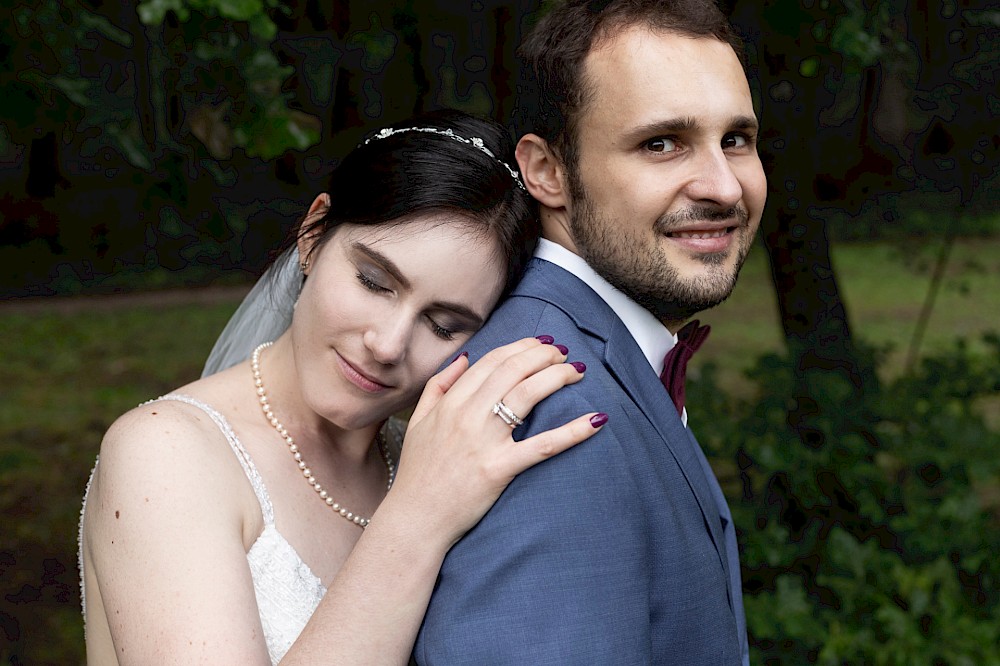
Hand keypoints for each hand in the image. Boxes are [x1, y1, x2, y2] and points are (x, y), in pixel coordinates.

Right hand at [387, 337, 605, 546]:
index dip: (521, 347)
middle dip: (543, 355)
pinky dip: (573, 431)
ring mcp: (484, 442)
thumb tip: (465, 358)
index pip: (491, 361)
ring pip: (527, 395)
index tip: (540, 344)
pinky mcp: (500, 469)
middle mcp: (467, 416)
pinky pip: (543, 445)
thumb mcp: (419, 422)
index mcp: (451, 403)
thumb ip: (438, 386)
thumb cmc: (418, 473)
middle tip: (563, 353)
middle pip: (513, 370)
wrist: (415, 519)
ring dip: (557, 376)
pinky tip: (596, 419)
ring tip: (576, 372)